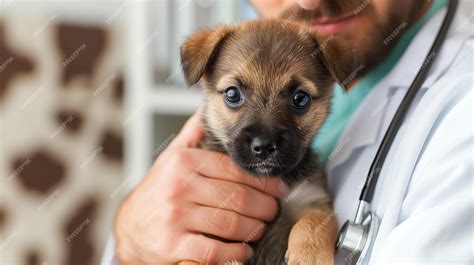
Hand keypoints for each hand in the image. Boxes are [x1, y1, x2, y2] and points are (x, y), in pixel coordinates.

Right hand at [114, 110, 288, 263]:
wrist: (128, 228)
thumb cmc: (157, 191)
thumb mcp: (171, 157)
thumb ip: (193, 133)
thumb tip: (208, 105)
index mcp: (183, 163)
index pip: (235, 170)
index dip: (264, 181)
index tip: (280, 188)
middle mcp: (179, 187)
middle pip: (239, 197)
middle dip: (266, 207)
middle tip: (274, 211)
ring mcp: (175, 217)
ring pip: (232, 224)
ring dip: (255, 229)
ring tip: (261, 227)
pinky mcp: (173, 245)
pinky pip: (216, 251)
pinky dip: (237, 252)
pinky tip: (244, 249)